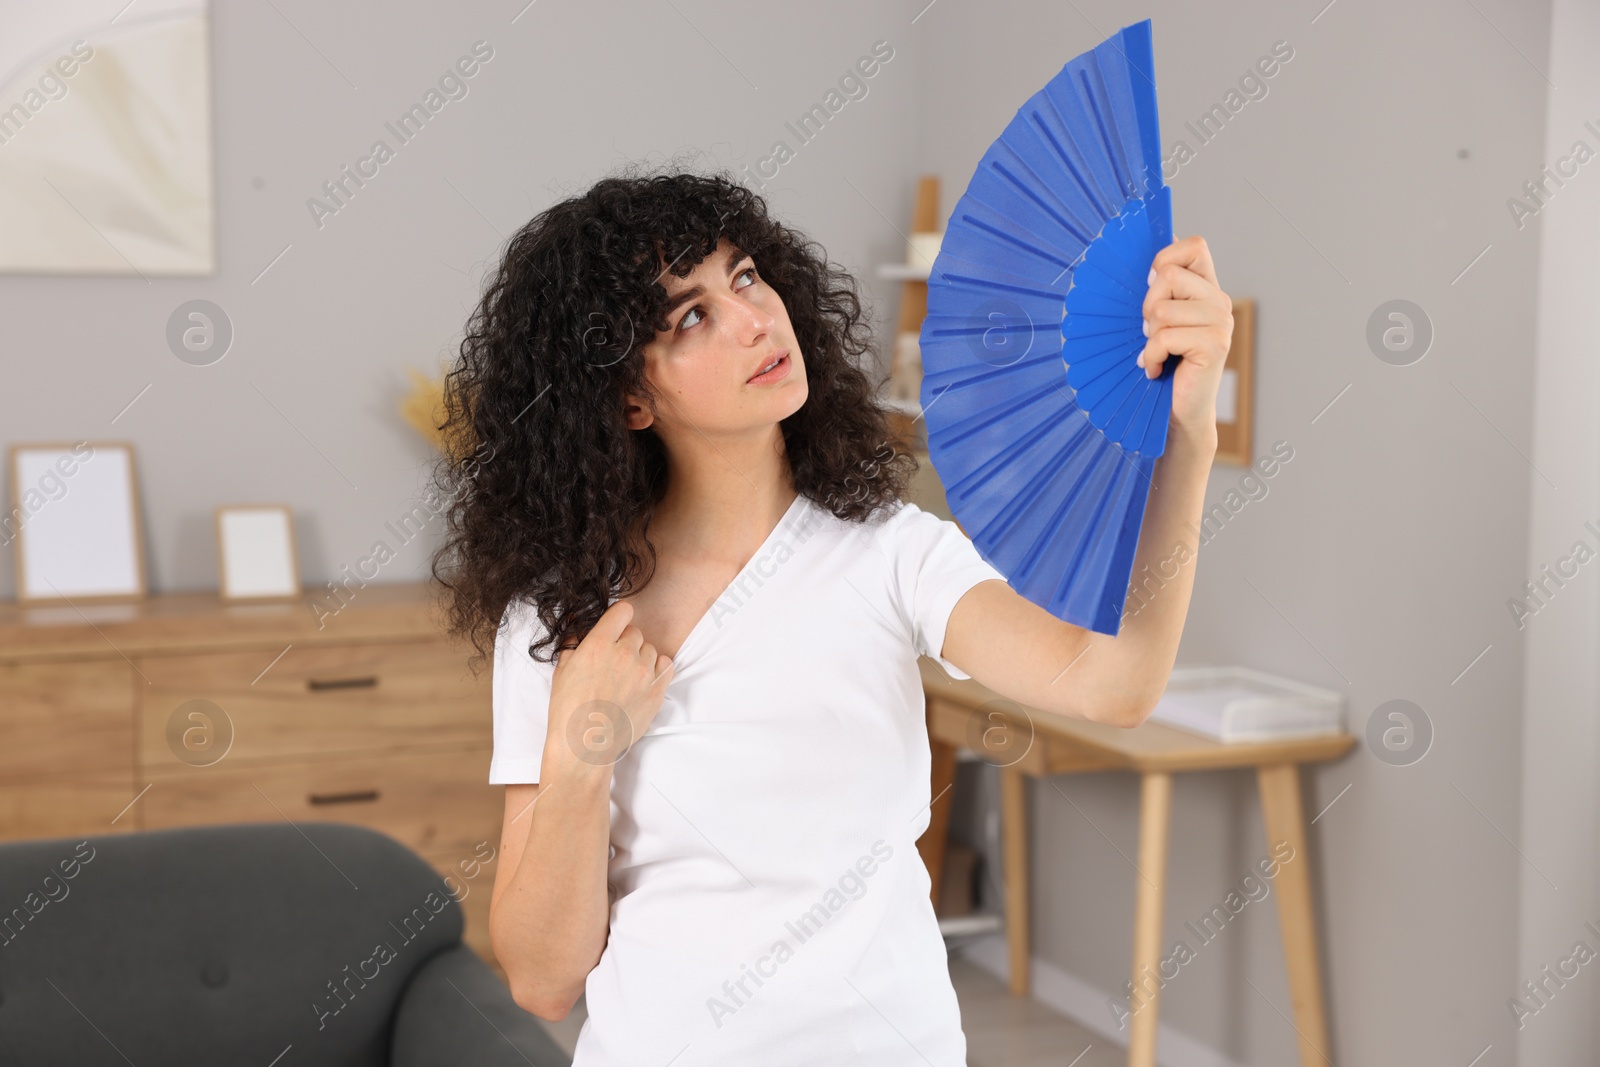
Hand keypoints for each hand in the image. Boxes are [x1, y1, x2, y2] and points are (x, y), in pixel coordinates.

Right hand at [543, 600, 673, 778]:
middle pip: (636, 632)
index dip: (618, 618)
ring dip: (640, 657)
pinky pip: (666, 665)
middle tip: (614, 661)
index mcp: (598, 645)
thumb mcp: (562, 671)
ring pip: (650, 649)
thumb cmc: (568, 711)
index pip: (623, 611)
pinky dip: (657, 669)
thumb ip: (573, 644)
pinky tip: (643, 680)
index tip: (615, 627)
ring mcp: (643, 672)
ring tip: (626, 677)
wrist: (585, 746)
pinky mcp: (657, 690)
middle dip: (625, 642)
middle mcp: (624, 654)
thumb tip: (578, 627)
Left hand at [1139, 236, 1232, 440]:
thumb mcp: (1158, 321)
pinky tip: (1155, 368)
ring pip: (1161, 309)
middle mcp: (1219, 301)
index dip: (1165, 259)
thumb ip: (1158, 290)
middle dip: (1147, 306)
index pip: (1193, 246)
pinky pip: (1164, 337)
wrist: (1179, 410)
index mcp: (1207, 288)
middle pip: (1167, 275)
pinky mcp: (1214, 345)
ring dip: (1148, 336)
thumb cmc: (1163, 363)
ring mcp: (1220, 322)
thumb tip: (1149, 257)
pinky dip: (1150, 356)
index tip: (1153, 289)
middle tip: (1151, 332)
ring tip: (1156, 352)